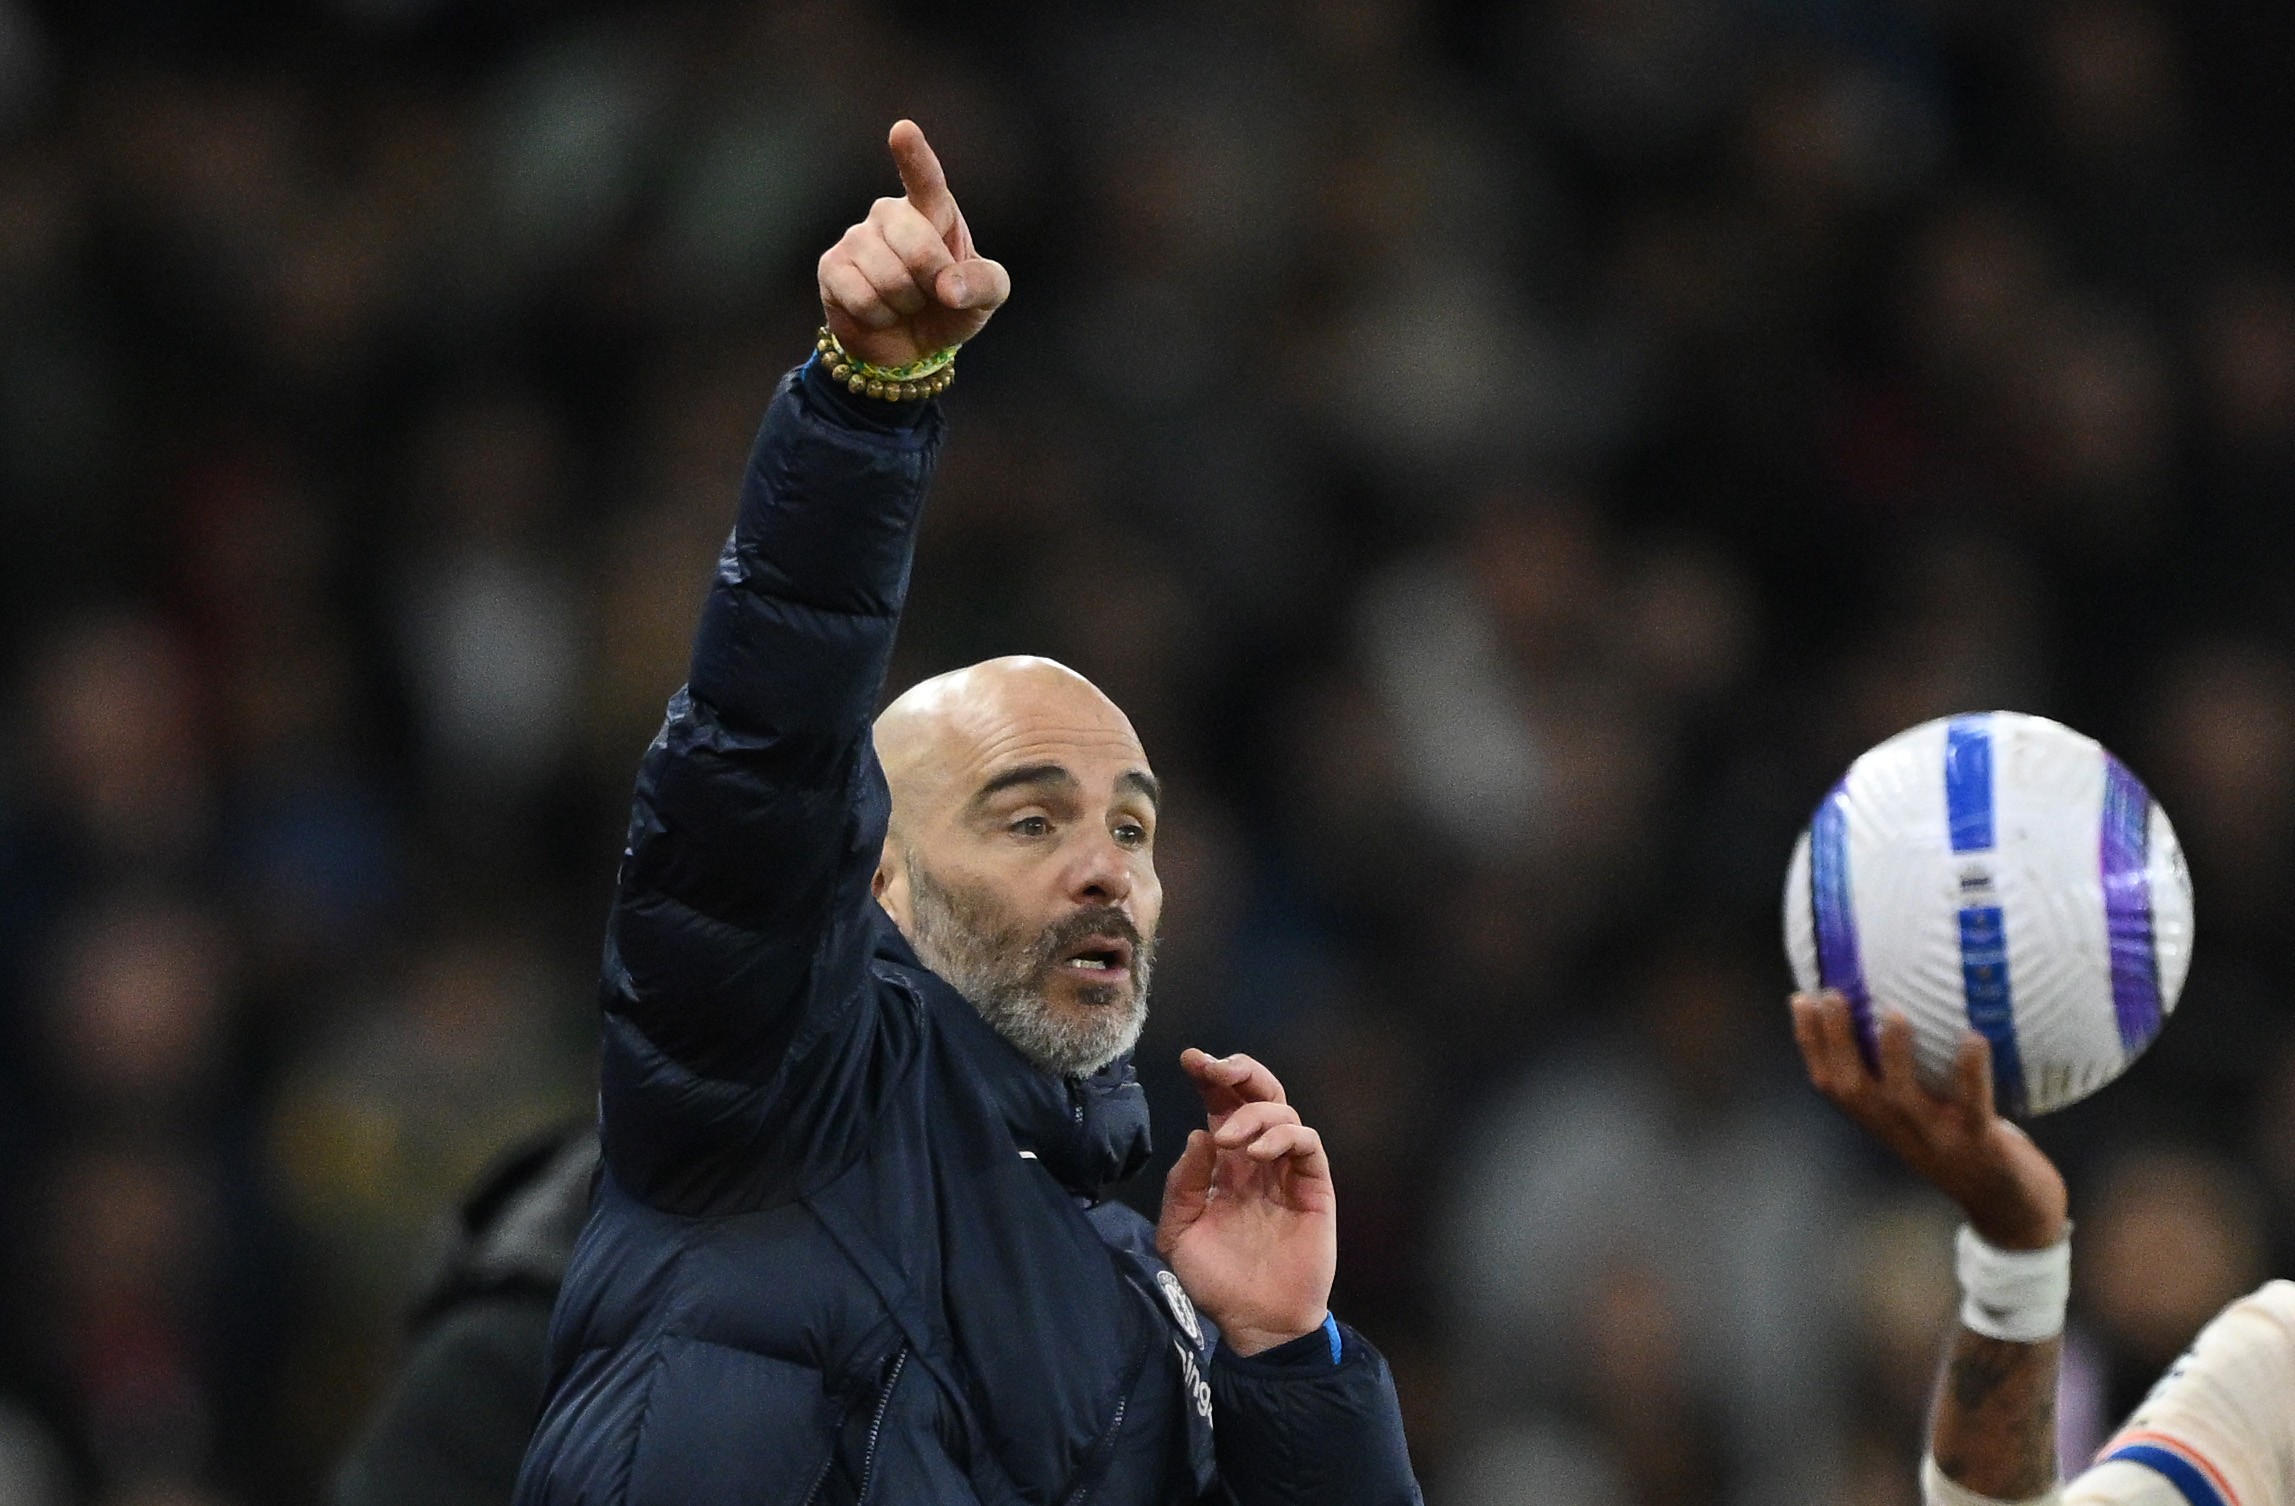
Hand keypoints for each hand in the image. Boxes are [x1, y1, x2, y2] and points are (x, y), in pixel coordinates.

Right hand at [817, 120, 1008, 367]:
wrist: (912, 344)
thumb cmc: (951, 307)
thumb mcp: (986, 297)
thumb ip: (983, 284)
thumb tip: (949, 288)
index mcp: (933, 209)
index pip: (925, 180)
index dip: (913, 156)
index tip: (902, 131)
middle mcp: (890, 213)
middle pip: (918, 249)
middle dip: (933, 284)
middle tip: (932, 293)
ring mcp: (857, 237)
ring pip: (889, 280)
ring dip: (905, 305)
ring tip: (904, 302)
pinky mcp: (831, 267)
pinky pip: (863, 299)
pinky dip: (879, 317)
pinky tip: (879, 312)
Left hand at [1156, 1049, 1336, 1356]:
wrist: (1256, 1323)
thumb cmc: (1216, 1281)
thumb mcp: (1179, 1234)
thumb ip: (1183, 1184)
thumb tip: (1199, 1134)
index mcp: (1224, 1162)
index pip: (1219, 1105)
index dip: (1209, 1077)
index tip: (1191, 1058)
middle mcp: (1257, 1158)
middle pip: (1258, 1094)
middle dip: (1239, 1072)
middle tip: (1216, 1069)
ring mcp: (1288, 1171)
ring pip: (1284, 1111)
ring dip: (1254, 1113)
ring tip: (1231, 1142)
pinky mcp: (1314, 1188)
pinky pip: (1308, 1143)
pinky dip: (1284, 1136)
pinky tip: (1258, 1154)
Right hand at [1791, 991, 2066, 1249]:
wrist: (2009, 1210)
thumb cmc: (1964, 1148)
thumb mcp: (1921, 1119)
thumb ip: (1904, 1080)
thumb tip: (1893, 1011)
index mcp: (1881, 1122)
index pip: (1830, 1083)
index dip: (1810, 1043)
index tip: (1801, 998)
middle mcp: (1900, 1131)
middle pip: (1852, 1087)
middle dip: (1835, 1042)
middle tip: (1832, 995)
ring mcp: (1938, 1139)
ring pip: (1903, 1099)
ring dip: (1894, 1056)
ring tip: (1893, 1013)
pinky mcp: (1980, 1143)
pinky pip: (1974, 1106)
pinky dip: (1970, 1073)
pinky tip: (1972, 1038)